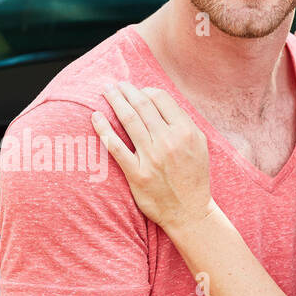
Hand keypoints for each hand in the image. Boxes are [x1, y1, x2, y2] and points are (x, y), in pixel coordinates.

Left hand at [90, 80, 214, 232]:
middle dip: (125, 90)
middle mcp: (168, 141)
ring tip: (105, 90)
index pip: (160, 98)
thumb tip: (162, 101)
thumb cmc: (194, 177)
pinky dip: (103, 129)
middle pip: (141, 105)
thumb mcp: (199, 145)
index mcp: (186, 131)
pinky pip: (115, 147)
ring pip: (128, 120)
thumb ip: (184, 122)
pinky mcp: (137, 174)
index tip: (136, 91)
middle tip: (114, 83)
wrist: (190, 212)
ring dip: (114, 100)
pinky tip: (95, 117)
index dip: (145, 90)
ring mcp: (151, 157)